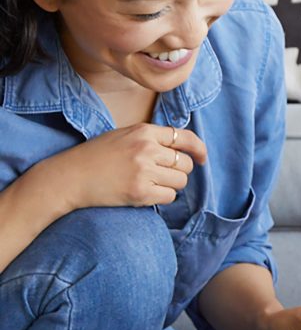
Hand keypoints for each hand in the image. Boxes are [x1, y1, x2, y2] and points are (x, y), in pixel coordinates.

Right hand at [49, 123, 206, 210]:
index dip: (199, 150)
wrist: (70, 177)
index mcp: (143, 131)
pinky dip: (162, 197)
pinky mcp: (141, 192)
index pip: (185, 137)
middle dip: (178, 171)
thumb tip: (183, 147)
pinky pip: (170, 197)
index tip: (202, 158)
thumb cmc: (96, 156)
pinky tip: (145, 193)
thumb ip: (151, 138)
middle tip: (160, 175)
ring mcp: (144, 171)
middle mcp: (146, 149)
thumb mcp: (124, 136)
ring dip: (170, 185)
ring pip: (180, 181)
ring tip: (150, 183)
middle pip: (185, 163)